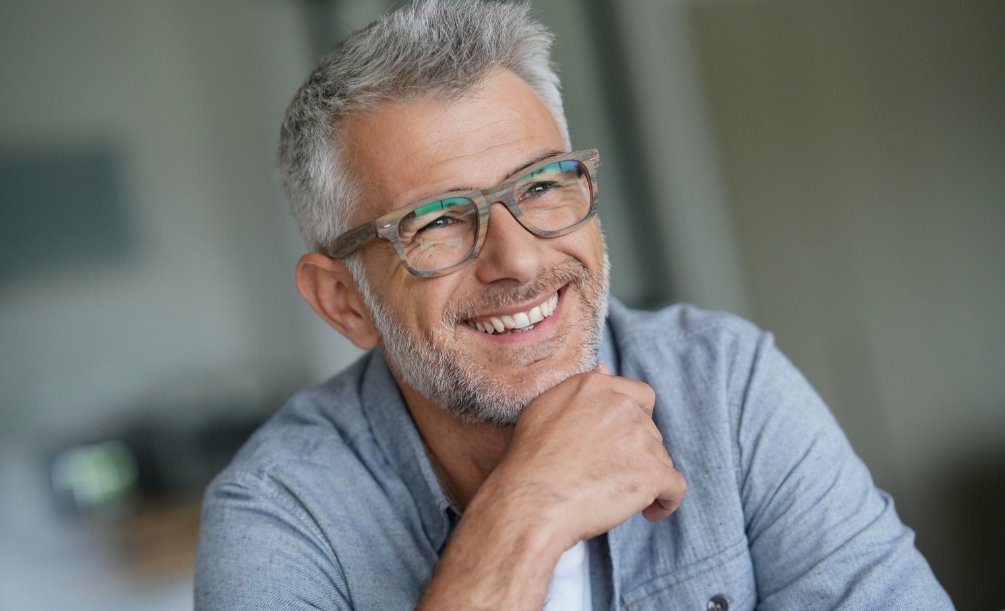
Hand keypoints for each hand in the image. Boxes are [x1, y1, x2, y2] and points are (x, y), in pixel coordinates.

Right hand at [479, 365, 686, 549]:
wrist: (530, 501)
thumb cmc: (530, 461)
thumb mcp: (544, 408)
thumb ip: (579, 389)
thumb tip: (605, 367)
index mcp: (595, 386)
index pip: (641, 396)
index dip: (637, 421)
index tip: (623, 442)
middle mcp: (621, 406)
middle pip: (651, 431)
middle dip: (637, 453)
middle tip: (608, 476)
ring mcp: (639, 437)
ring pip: (660, 459)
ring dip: (645, 477)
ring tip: (615, 497)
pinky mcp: (652, 472)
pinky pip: (674, 488)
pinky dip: (666, 501)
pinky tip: (649, 512)